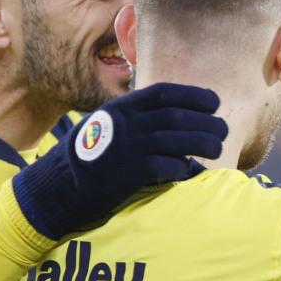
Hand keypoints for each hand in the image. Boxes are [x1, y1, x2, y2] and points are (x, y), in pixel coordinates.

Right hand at [13, 83, 227, 239]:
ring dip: (204, 144)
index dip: (194, 95)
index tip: (213, 102)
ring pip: (179, 140)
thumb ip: (133, 119)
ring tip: (217, 149)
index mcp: (122, 108)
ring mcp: (129, 148)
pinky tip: (188, 170)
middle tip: (222, 131)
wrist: (58, 188)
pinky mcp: (131, 174)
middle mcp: (127, 124)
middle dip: (207, 122)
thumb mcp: (105, 126)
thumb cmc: (86, 159)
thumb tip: (171, 118)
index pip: (165, 93)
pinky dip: (182, 168)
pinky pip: (168, 167)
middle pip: (178, 117)